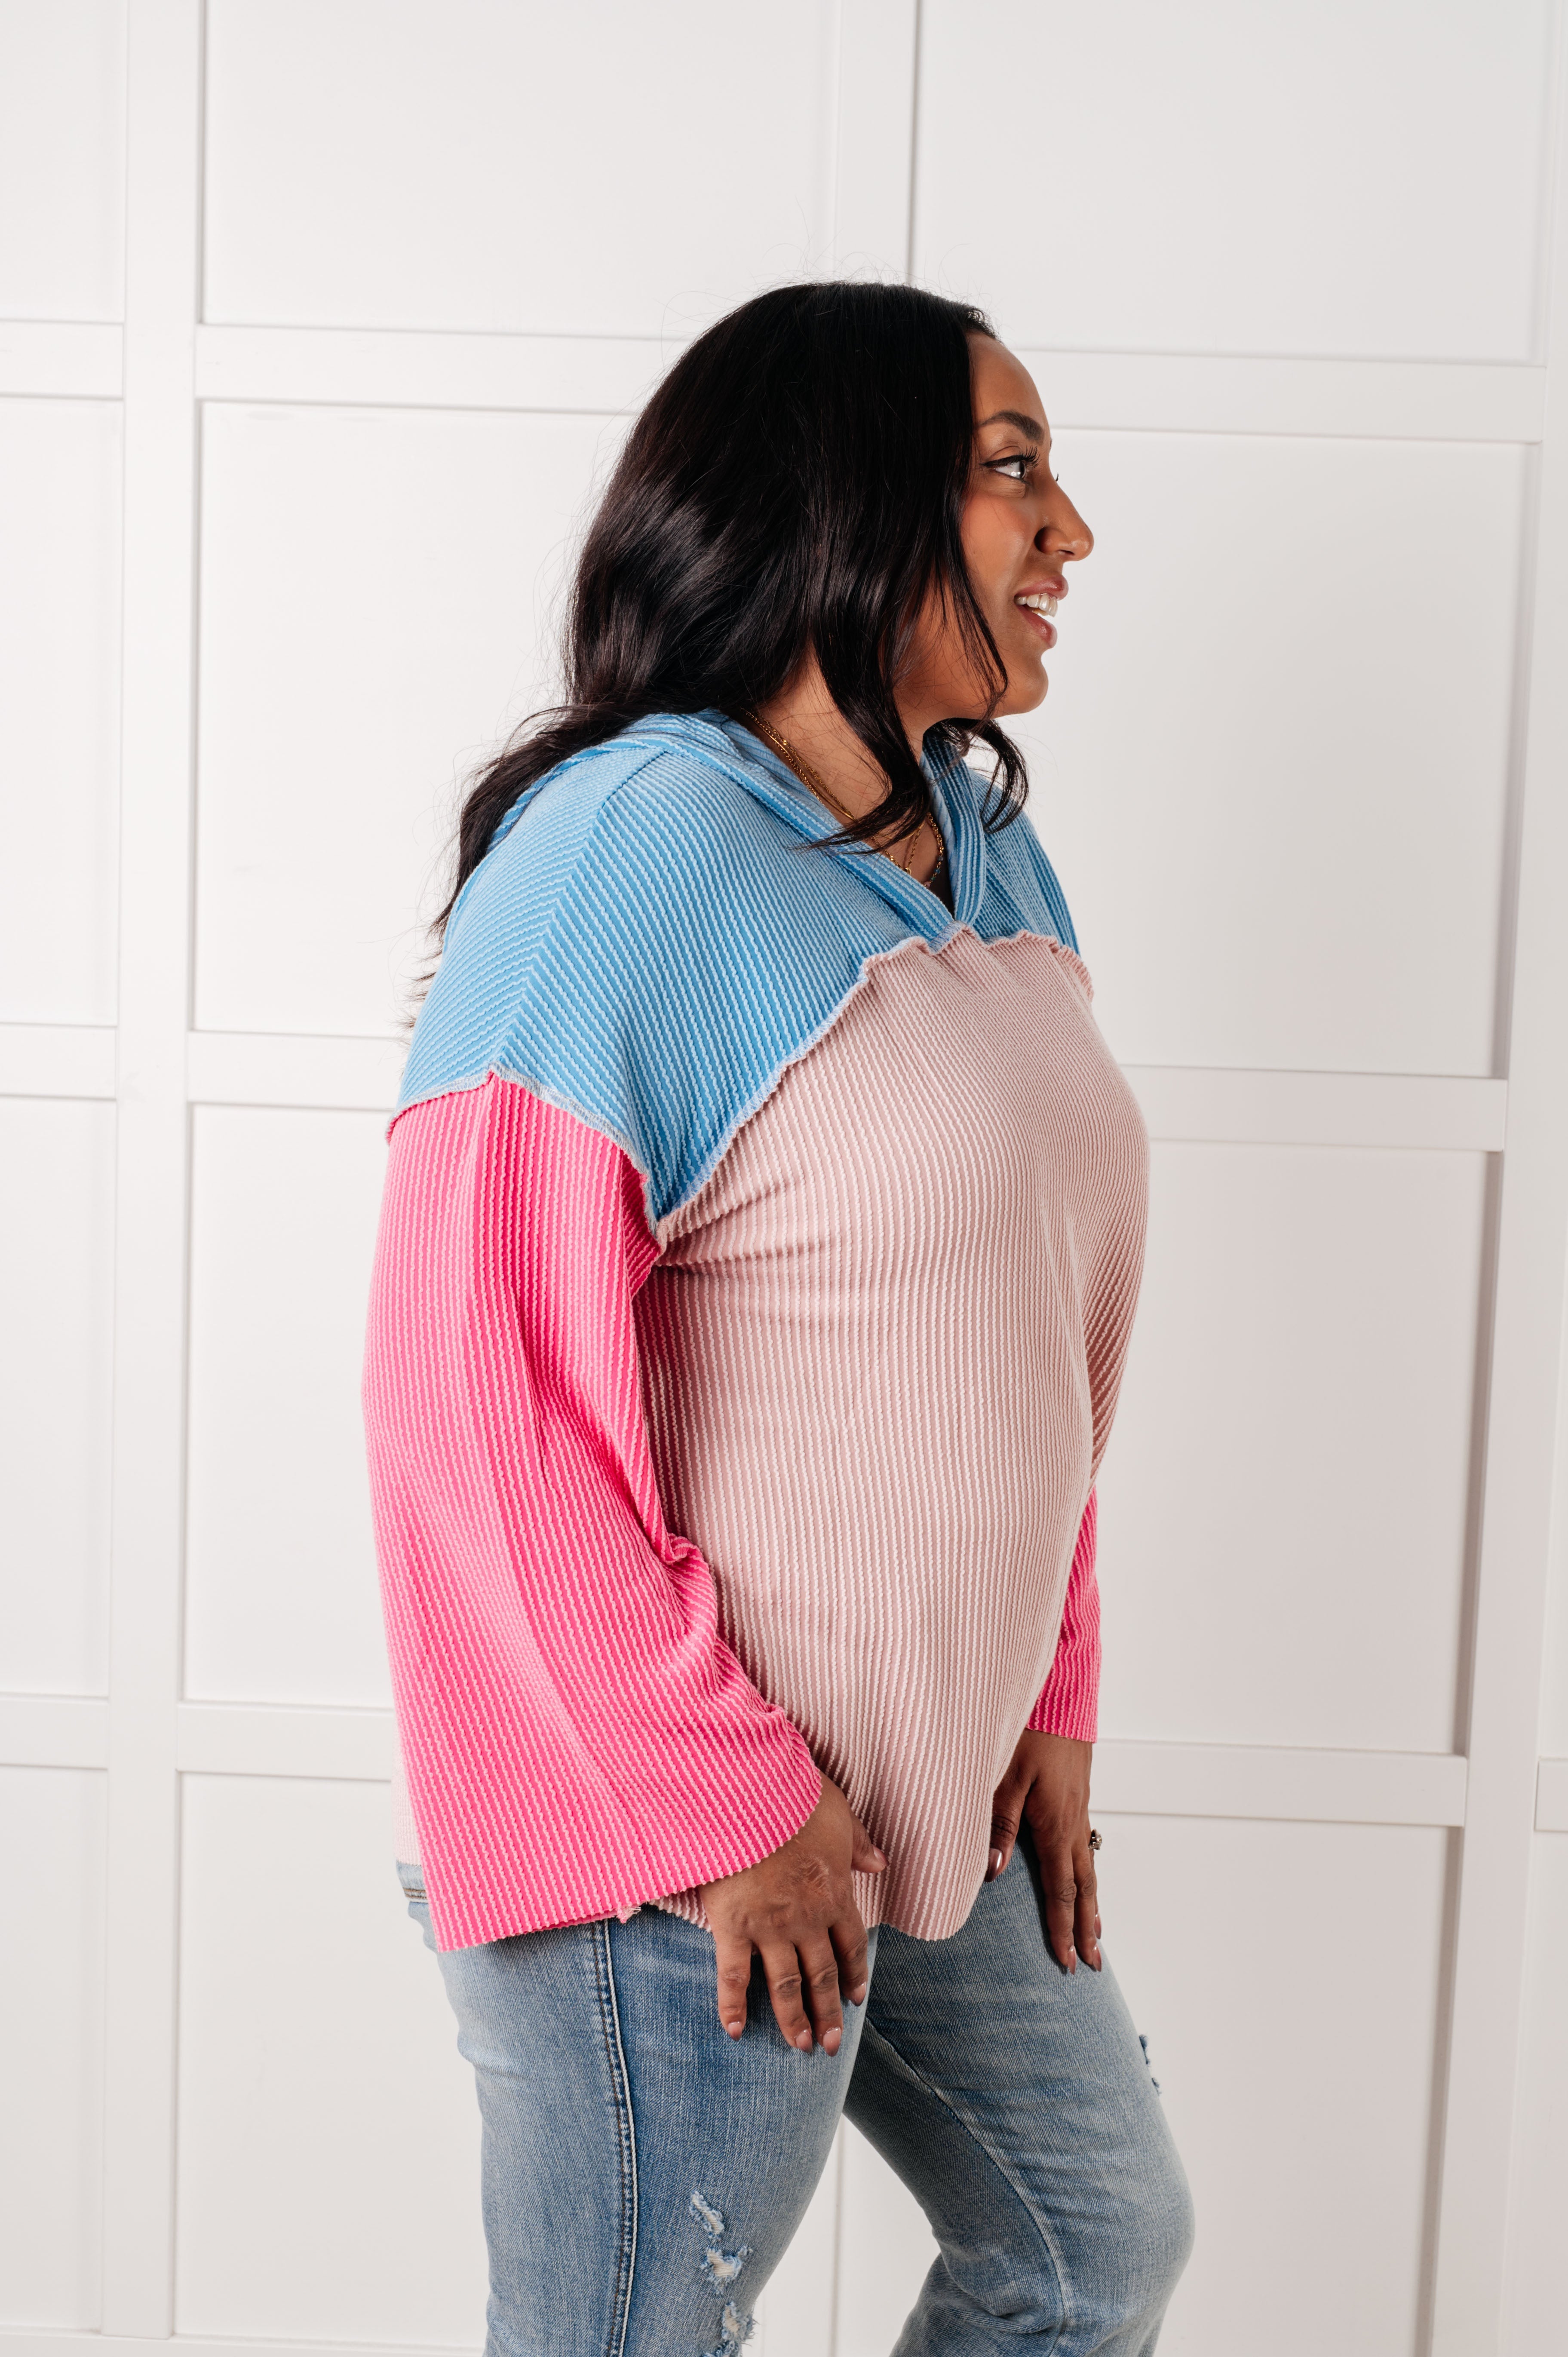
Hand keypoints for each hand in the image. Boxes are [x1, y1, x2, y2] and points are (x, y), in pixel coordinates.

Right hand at [700, 1776, 886, 2055]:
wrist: (747, 1792)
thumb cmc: (793, 1794)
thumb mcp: (838, 1812)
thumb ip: (858, 1842)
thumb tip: (881, 1863)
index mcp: (834, 1892)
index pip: (851, 1945)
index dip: (855, 1974)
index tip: (856, 1998)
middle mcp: (807, 1919)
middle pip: (822, 1975)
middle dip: (828, 2012)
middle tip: (832, 2044)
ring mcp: (769, 1927)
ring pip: (786, 1984)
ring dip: (794, 2020)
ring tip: (801, 2047)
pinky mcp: (733, 1926)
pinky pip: (733, 1976)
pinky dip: (733, 2007)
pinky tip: (735, 2032)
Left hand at [987, 1729, 1100, 1974]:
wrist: (1062, 1691)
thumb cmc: (1030, 1729)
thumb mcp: (1005, 1775)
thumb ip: (998, 1823)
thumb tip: (994, 1871)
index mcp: (1056, 1824)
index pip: (1061, 1890)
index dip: (1062, 1928)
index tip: (1067, 1961)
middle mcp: (1073, 1821)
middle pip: (1083, 1886)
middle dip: (1086, 1927)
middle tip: (1093, 1963)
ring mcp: (1079, 1807)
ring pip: (1087, 1865)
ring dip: (1091, 1902)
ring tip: (1096, 1931)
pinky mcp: (1077, 1793)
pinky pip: (1085, 1843)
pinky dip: (1087, 1871)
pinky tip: (1083, 1874)